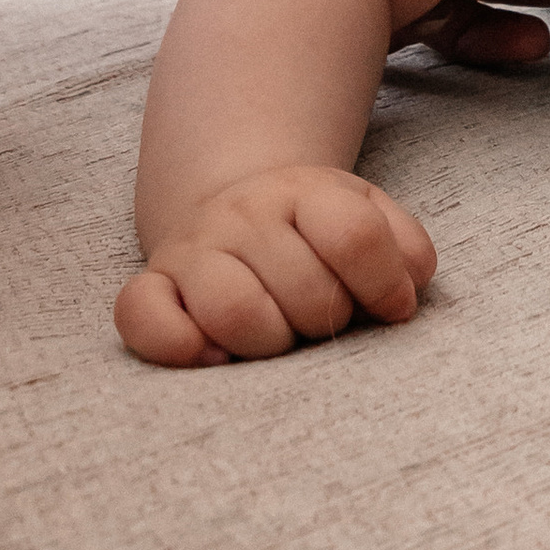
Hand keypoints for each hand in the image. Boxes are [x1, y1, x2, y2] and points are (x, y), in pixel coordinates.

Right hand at [116, 163, 436, 366]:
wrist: (233, 207)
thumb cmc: (313, 231)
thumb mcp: (367, 216)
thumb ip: (403, 247)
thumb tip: (405, 291)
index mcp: (305, 192)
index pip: (354, 237)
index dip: (384, 285)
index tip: (390, 307)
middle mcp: (243, 214)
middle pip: (305, 292)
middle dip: (327, 320)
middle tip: (320, 316)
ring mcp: (193, 250)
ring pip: (235, 312)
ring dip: (270, 341)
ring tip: (277, 335)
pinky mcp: (151, 286)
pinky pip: (144, 317)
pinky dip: (180, 346)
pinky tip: (215, 356)